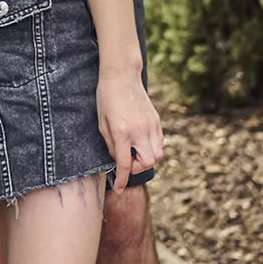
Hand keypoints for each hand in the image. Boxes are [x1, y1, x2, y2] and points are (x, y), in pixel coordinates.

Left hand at [98, 73, 163, 190]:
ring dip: (146, 159)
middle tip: (126, 160)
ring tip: (134, 151)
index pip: (125, 164)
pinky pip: (160, 142)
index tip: (119, 188)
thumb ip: (110, 144)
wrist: (121, 75)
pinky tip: (141, 142)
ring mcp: (151, 125)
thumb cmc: (107, 98)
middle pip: (148, 162)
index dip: (122, 180)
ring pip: (158, 154)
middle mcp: (140, 130)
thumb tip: (118, 159)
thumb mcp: (102, 123)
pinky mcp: (157, 120)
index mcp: (122, 131)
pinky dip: (152, 148)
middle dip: (137, 168)